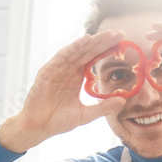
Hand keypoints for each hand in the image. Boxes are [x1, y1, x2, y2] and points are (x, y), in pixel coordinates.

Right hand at [0, 32, 126, 152]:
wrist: (38, 128)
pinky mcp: (47, 71)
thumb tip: (123, 101)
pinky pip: (62, 56)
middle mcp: (68, 70)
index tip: (123, 44)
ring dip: (91, 41)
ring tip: (107, 34)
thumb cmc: (58, 121)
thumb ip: (102, 108)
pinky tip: (85, 40)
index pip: (94, 60)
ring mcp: (58, 69)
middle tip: (120, 33)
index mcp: (77, 78)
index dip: (107, 51)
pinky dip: (73, 47)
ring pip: (77, 51)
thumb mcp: (85, 115)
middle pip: (88, 52)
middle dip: (103, 42)